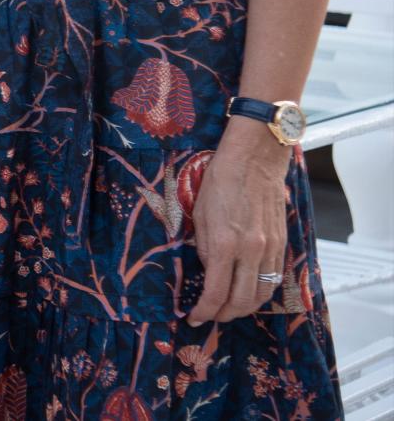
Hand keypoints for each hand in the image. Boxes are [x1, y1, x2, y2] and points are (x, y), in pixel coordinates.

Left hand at [187, 119, 291, 323]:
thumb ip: (205, 247)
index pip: (216, 292)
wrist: (255, 160)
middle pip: (242, 301)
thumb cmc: (221, 180)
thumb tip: (208, 271)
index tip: (194, 317)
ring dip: (245, 308)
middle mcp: (251, 251)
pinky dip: (261, 292)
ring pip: (262, 294)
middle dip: (224, 315)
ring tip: (228, 309)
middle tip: (210, 316)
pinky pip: (274, 279)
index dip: (204, 310)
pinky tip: (248, 291)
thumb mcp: (200, 214)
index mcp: (225, 243)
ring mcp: (270, 249)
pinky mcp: (282, 244)